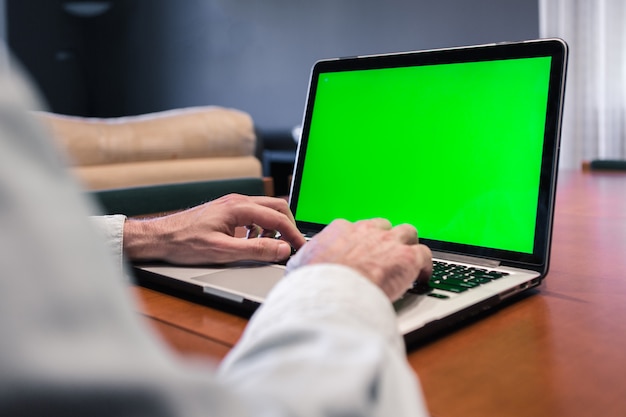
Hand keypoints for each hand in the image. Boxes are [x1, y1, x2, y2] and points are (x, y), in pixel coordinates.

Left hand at [123, 194, 306, 264]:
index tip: (301, 247)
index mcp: (239, 207)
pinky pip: (252, 216)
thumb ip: (255, 250)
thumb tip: (281, 250)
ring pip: (264, 211)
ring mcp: (232, 205)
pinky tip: (251, 243)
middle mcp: (237, 201)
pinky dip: (260, 229)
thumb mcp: (222, 251)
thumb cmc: (184, 243)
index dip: (293, 234)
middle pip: (275, 208)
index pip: (277, 218)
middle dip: (287, 227)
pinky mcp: (226, 212)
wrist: (159, 238)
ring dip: (273, 228)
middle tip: (292, 246)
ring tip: (270, 247)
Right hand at [287, 218, 431, 300]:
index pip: (355, 228)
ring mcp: (388, 241)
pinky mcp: (407, 257)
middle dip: (385, 240)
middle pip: (383, 227)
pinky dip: (425, 266)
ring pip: (407, 233)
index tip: (360, 254)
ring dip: (407, 246)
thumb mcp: (299, 266)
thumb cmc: (314, 282)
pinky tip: (422, 278)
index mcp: (340, 230)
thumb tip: (296, 267)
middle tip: (384, 258)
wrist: (332, 291)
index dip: (360, 242)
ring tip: (406, 262)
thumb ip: (303, 261)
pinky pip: (424, 255)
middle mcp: (366, 230)